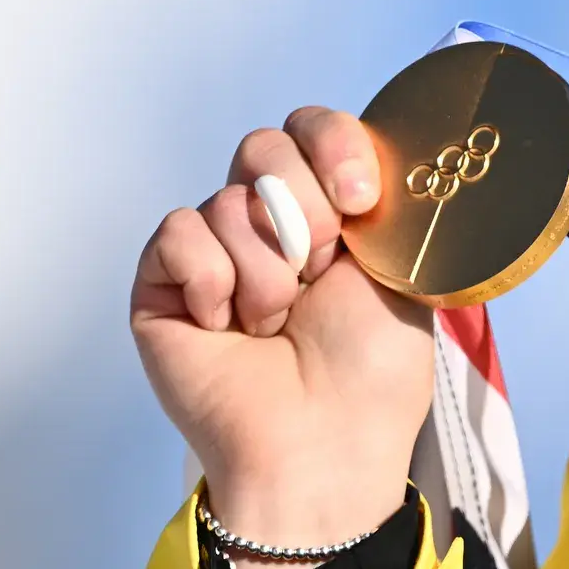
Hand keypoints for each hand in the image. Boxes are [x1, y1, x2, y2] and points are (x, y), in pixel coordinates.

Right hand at [131, 109, 433, 568]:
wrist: (324, 439)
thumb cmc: (372, 371)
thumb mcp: (405, 271)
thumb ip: (387, 203)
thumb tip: (371, 158)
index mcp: (332, 214)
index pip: (314, 129)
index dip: (334, 146)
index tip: (361, 199)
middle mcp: (269, 225)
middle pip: (263, 146)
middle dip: (304, 209)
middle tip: (320, 271)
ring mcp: (214, 253)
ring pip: (227, 198)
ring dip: (268, 269)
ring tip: (278, 324)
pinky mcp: (163, 285)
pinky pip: (179, 232)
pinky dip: (214, 281)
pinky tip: (230, 328)